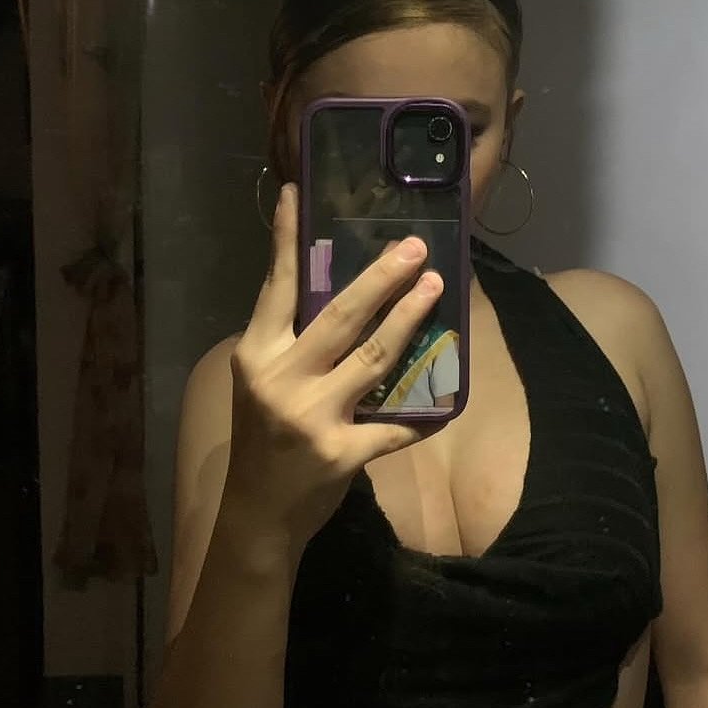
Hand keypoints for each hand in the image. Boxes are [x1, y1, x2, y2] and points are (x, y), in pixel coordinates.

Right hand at [225, 183, 440, 545]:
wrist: (257, 513)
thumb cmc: (263, 437)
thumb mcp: (263, 380)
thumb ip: (293, 340)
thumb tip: (348, 290)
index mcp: (256, 354)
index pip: (275, 286)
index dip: (286, 240)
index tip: (297, 193)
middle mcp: (281, 379)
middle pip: (339, 316)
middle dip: (382, 278)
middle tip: (415, 247)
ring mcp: (311, 417)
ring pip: (374, 358)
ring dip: (411, 320)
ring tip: (436, 287)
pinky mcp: (341, 454)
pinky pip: (395, 425)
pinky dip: (425, 412)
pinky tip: (451, 396)